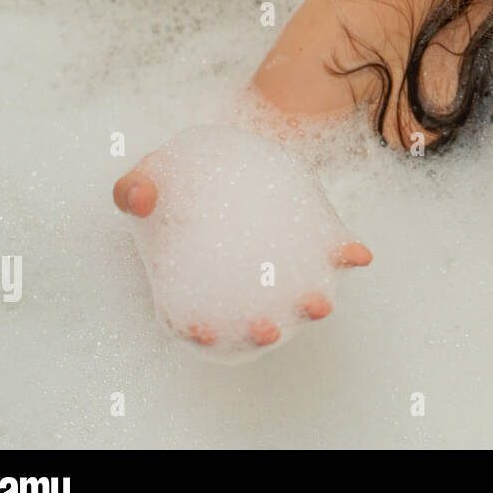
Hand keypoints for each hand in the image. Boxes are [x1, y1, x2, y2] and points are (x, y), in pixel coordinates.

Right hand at [112, 155, 372, 347]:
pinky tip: (359, 253)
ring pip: (298, 298)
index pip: (197, 320)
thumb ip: (134, 189)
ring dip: (311, 307)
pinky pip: (331, 255)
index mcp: (198, 285)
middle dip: (264, 333)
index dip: (202, 333)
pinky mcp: (310, 244)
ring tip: (320, 305)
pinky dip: (347, 257)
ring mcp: (280, 269)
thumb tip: (142, 198)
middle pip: (254, 321)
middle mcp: (243, 287)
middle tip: (267, 328)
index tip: (204, 332)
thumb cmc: (176, 180)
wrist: (222, 158)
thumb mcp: (149, 179)